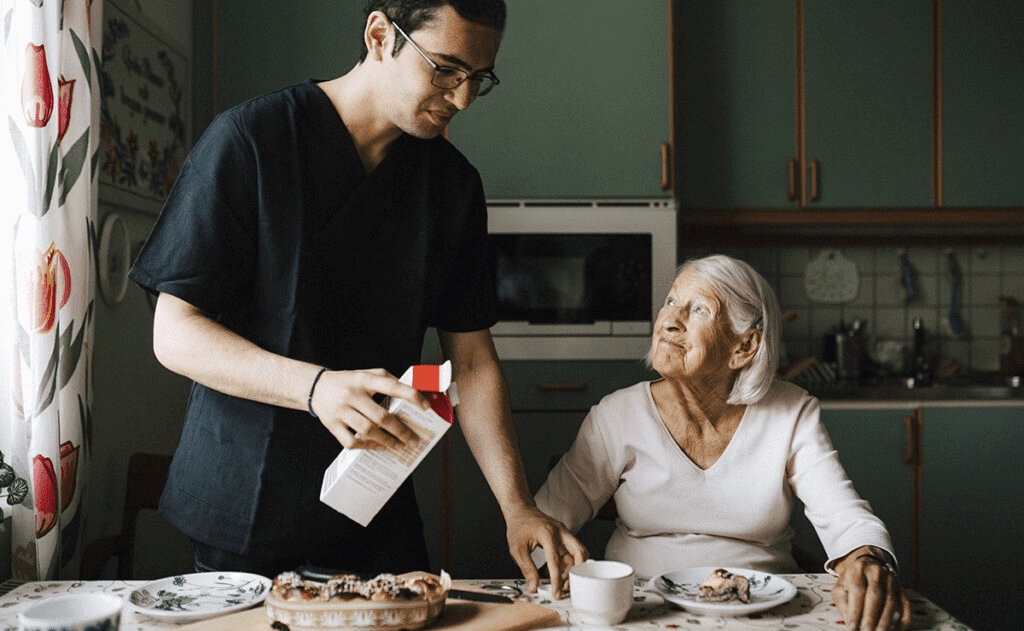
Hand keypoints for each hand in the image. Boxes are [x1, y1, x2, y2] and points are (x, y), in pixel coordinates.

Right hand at [310, 368, 431, 448]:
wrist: (316, 387)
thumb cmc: (348, 382)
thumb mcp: (366, 374)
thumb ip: (387, 380)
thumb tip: (413, 393)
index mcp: (364, 379)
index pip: (392, 386)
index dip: (411, 395)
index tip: (426, 406)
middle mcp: (352, 394)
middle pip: (381, 416)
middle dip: (402, 430)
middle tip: (415, 439)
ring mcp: (341, 411)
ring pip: (368, 431)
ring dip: (388, 441)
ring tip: (400, 446)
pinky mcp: (332, 425)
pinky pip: (352, 442)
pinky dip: (367, 447)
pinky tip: (379, 447)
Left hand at [505, 506, 587, 598]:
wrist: (521, 511)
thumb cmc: (519, 526)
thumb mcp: (517, 549)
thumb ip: (527, 569)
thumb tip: (534, 586)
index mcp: (548, 533)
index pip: (556, 561)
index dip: (557, 580)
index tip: (556, 592)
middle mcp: (560, 532)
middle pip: (579, 552)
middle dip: (577, 571)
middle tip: (568, 585)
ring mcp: (564, 533)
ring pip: (577, 553)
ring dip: (572, 569)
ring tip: (562, 582)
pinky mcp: (563, 537)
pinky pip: (571, 552)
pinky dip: (568, 564)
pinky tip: (558, 572)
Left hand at [832, 546, 911, 630]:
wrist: (868, 565)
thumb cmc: (852, 580)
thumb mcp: (840, 587)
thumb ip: (843, 604)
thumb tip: (851, 623)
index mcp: (858, 569)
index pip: (858, 590)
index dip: (855, 610)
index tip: (853, 626)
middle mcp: (877, 572)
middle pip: (876, 594)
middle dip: (871, 616)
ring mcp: (892, 581)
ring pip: (891, 601)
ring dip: (885, 620)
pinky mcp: (902, 590)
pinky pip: (906, 607)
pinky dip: (902, 621)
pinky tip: (895, 630)